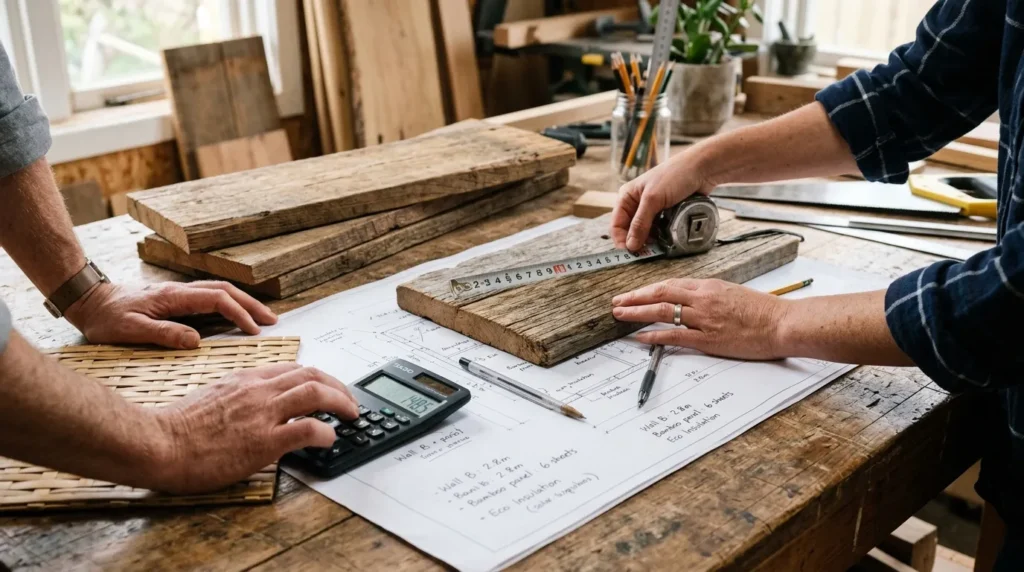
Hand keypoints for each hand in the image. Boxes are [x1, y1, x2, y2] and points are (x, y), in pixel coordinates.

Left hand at [64, 281, 276, 348]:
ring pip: (220, 292)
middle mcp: (180, 291)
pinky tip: (236, 314)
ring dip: (244, 302)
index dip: (239, 314)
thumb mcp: (130, 330)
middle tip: (272, 321)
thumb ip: (163, 334)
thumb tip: (196, 340)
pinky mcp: (177, 299)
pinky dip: (230, 303)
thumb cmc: (106, 317)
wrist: (89, 300)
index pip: (217, 300)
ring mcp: (180, 294)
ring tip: (262, 317)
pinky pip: (211, 297)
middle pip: (226, 291)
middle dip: (252, 304)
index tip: (254, 330)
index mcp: (174, 297)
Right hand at [146, 363, 358, 493]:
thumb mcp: (211, 398)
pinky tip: (330, 439)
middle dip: (338, 386)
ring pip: (316, 394)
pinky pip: (308, 429)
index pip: (291, 369)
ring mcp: (262, 414)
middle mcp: (258, 390)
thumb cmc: (175, 428)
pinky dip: (326, 433)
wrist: (157, 443)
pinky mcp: (264, 441)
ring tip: (351, 415)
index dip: (316, 378)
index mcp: (245, 379)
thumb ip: (237, 397)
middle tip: (349, 401)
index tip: (326, 389)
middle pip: (311, 376)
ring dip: (341, 403)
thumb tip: (252, 408)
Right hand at [611, 150, 712, 250]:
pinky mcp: (666, 213)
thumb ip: (640, 223)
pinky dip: (662, 235)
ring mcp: (653, 209)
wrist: (702, 168)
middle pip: (631, 230)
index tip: (631, 253)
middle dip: (638, 241)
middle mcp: (637, 203)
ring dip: (652, 240)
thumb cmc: (675, 175)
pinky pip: (660, 229)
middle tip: (647, 252)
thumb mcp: (653, 199)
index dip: (622, 240)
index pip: (617, 225)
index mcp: (627, 197)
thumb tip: (631, 246)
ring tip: (659, 244)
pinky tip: (667, 237)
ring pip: (646, 232)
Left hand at [611, 278, 787, 359]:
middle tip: (616, 302)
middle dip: (634, 297)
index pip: (670, 284)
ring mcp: (704, 318)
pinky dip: (654, 335)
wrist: (782, 323)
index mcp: (709, 286)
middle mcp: (703, 298)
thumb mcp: (733, 292)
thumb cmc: (763, 310)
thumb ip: (710, 295)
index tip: (633, 293)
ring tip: (620, 315)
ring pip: (662, 311)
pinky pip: (675, 335)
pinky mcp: (708, 338)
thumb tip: (692, 299)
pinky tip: (640, 337)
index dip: (648, 288)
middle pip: (660, 292)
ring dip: (637, 312)